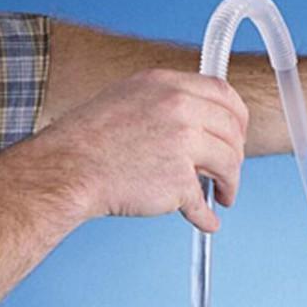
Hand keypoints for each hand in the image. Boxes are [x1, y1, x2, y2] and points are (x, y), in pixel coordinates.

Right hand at [39, 68, 248, 231]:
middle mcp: (179, 109)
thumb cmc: (91, 139)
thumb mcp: (130, 98)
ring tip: (222, 196)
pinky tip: (208, 221)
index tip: (238, 135)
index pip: (224, 95)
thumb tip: (200, 121)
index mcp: (168, 85)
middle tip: (228, 172)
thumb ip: (168, 103)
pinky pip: (203, 203)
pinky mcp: (177, 181)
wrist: (68, 168)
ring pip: (229, 165)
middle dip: (236, 156)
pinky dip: (208, 217)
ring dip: (230, 185)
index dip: (238, 119)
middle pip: (232, 132)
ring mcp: (180, 144)